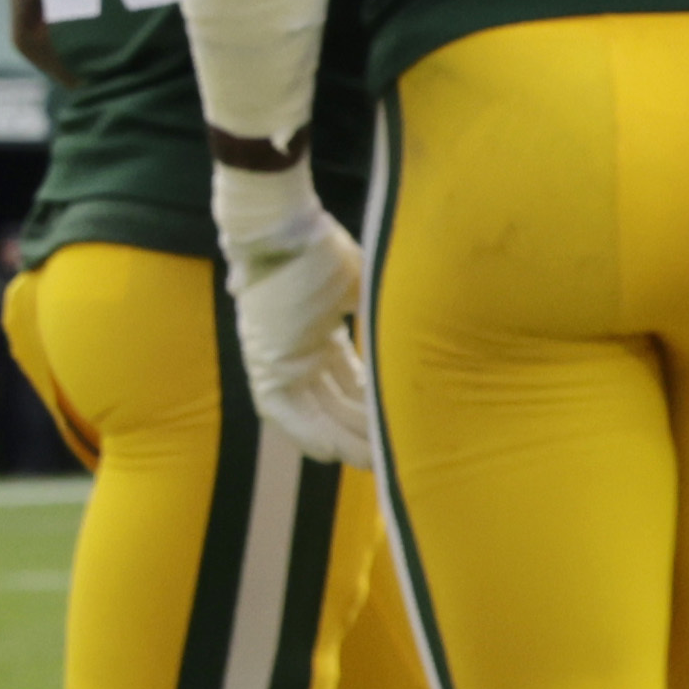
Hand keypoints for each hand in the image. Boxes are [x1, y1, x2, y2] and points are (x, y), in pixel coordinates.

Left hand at [210, 173, 378, 468]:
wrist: (279, 226)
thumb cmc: (320, 245)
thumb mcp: (361, 284)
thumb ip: (381, 311)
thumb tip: (425, 318)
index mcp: (319, 333)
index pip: (351, 381)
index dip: (374, 405)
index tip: (399, 424)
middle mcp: (297, 352)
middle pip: (335, 403)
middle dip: (365, 431)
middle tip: (394, 455)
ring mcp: (277, 360)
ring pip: (314, 413)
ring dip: (343, 438)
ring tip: (375, 462)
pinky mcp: (263, 364)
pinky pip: (284, 412)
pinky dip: (309, 432)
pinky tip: (335, 453)